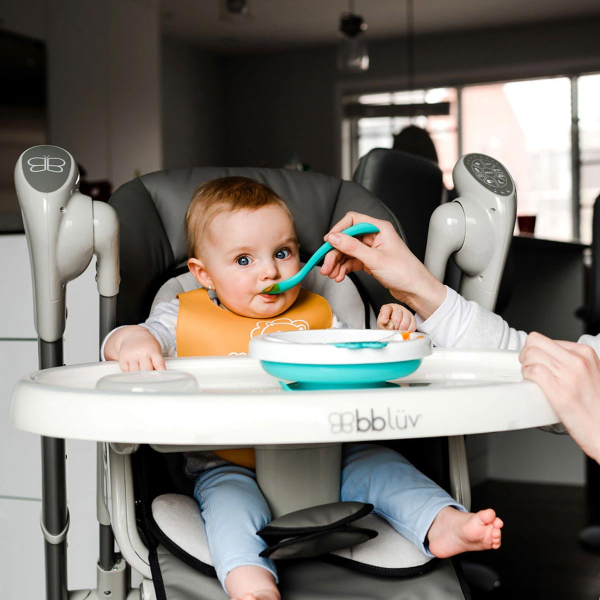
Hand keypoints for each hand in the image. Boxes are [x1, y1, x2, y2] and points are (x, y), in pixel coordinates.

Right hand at [104, 325, 165, 371]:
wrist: (132, 335)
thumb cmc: (147, 345)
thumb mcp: (156, 349)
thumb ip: (158, 361)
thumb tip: (158, 375)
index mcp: (153, 351)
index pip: (159, 364)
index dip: (161, 372)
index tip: (161, 377)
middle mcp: (142, 353)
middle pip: (146, 371)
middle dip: (148, 375)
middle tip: (149, 375)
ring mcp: (131, 356)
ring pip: (135, 373)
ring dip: (138, 375)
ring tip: (141, 369)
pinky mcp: (122, 359)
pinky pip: (126, 371)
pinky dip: (130, 373)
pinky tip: (133, 368)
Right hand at [321, 212, 445, 318]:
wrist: (415, 289)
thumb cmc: (405, 272)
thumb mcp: (375, 259)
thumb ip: (352, 247)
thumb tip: (334, 237)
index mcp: (379, 228)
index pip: (352, 221)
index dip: (338, 231)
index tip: (328, 242)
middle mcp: (375, 237)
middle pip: (346, 239)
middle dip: (335, 253)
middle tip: (326, 266)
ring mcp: (372, 249)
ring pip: (347, 252)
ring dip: (337, 263)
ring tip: (332, 274)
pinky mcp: (370, 261)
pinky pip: (352, 261)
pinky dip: (344, 268)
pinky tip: (340, 275)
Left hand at [377, 303, 416, 331]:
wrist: (393, 327)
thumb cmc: (386, 325)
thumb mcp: (381, 325)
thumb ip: (383, 325)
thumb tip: (389, 327)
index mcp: (388, 308)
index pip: (386, 309)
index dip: (385, 316)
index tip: (384, 322)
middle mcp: (398, 308)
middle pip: (397, 317)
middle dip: (393, 327)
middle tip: (392, 330)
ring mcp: (406, 313)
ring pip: (405, 323)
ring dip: (400, 330)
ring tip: (397, 332)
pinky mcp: (413, 319)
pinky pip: (411, 327)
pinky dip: (407, 332)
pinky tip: (403, 332)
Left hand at [520, 332, 599, 462]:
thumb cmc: (596, 405)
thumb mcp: (590, 373)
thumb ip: (571, 362)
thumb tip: (547, 357)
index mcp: (585, 353)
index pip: (544, 339)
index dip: (533, 350)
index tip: (535, 361)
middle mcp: (578, 361)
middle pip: (534, 342)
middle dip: (525, 355)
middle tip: (528, 368)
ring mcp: (569, 376)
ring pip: (531, 355)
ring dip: (525, 367)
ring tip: (532, 378)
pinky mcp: (560, 392)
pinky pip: (533, 371)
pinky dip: (527, 376)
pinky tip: (532, 384)